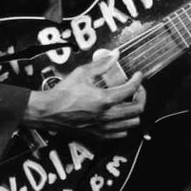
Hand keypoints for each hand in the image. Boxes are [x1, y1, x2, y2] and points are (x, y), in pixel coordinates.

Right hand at [23, 54, 145, 139]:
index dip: (138, 80)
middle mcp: (107, 116)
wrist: (48, 112)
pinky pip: (120, 133)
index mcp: (105, 100)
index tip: (138, 76)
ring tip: (130, 103)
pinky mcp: (98, 135)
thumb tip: (114, 55)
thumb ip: (101, 64)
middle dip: (141, 97)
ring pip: (132, 123)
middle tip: (137, 90)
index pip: (131, 90)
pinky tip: (119, 116)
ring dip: (134, 112)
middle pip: (137, 109)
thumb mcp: (81, 73)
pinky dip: (124, 125)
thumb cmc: (62, 94)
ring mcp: (103, 127)